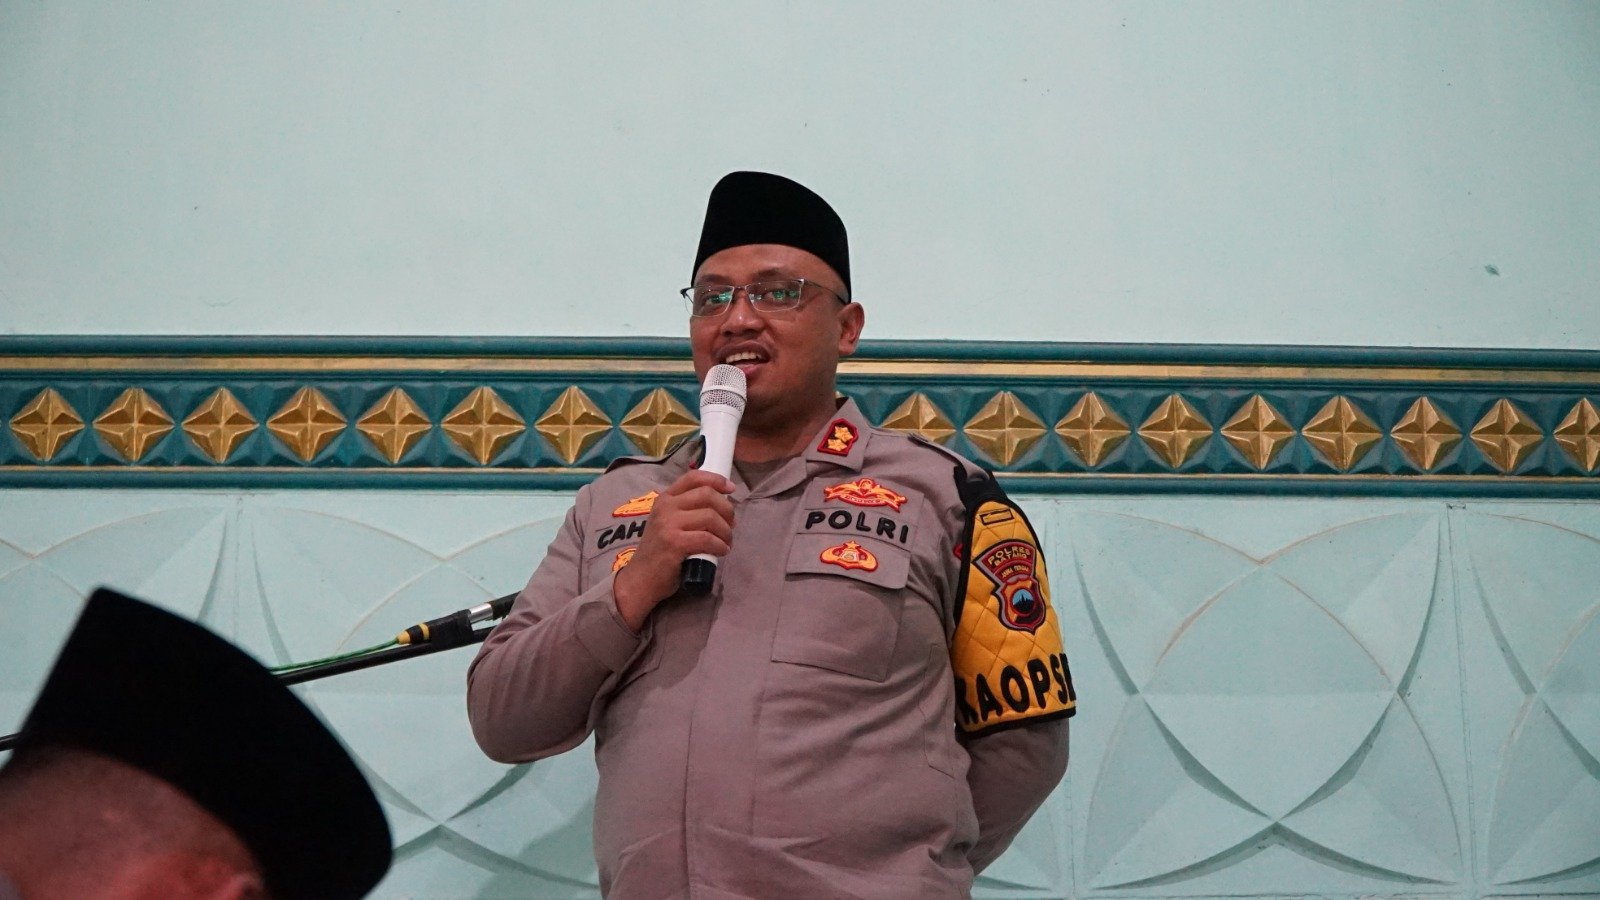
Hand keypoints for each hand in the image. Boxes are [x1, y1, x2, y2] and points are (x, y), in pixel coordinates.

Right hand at [612, 469, 734, 631]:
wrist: (641, 579)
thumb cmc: (659, 552)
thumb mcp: (668, 523)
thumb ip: (687, 510)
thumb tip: (722, 506)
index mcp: (665, 499)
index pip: (693, 477)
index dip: (716, 480)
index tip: (731, 488)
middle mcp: (665, 507)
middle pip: (707, 495)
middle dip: (727, 509)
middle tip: (731, 525)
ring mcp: (668, 524)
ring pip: (710, 516)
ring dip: (726, 531)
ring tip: (726, 542)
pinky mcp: (674, 543)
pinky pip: (707, 538)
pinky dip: (720, 545)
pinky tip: (722, 551)